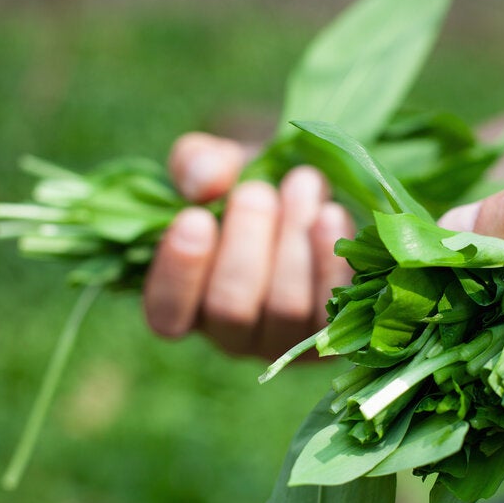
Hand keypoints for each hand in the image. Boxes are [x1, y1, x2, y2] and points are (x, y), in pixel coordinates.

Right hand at [143, 132, 354, 357]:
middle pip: (231, 309)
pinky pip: (335, 307)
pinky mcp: (335, 330)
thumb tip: (206, 181)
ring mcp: (286, 338)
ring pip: (287, 309)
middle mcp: (232, 334)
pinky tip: (331, 215)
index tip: (194, 217)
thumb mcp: (214, 164)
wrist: (310, 192)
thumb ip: (196, 164)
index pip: (167, 314)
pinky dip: (333, 261)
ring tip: (302, 185)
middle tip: (257, 191)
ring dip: (293, 244)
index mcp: (187, 304)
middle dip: (245, 244)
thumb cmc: (246, 181)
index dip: (179, 273)